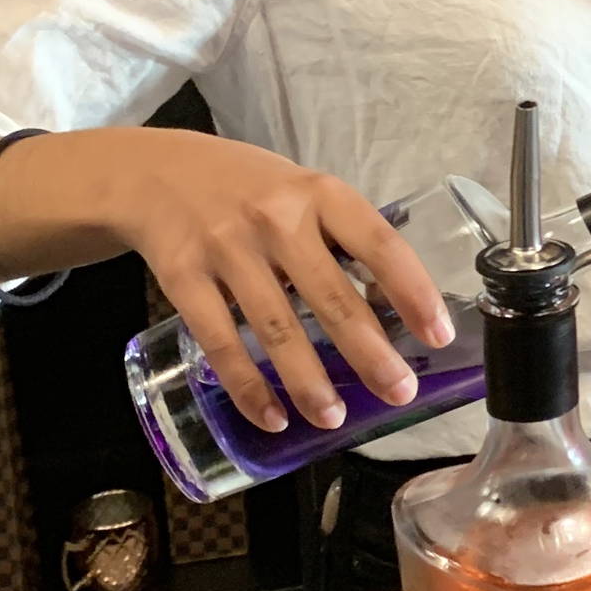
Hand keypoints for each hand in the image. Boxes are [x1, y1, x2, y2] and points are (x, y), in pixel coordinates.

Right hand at [97, 131, 456, 434]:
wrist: (151, 171)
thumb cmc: (247, 188)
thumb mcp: (301, 191)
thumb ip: (341, 238)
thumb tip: (395, 304)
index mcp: (319, 193)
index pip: (379, 243)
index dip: (412, 290)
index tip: (439, 334)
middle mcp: (275, 217)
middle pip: (331, 295)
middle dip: (369, 352)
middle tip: (399, 392)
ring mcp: (226, 247)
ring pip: (276, 326)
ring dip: (309, 381)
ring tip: (334, 418)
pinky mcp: (182, 277)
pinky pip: (220, 341)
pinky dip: (248, 386)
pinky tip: (271, 416)